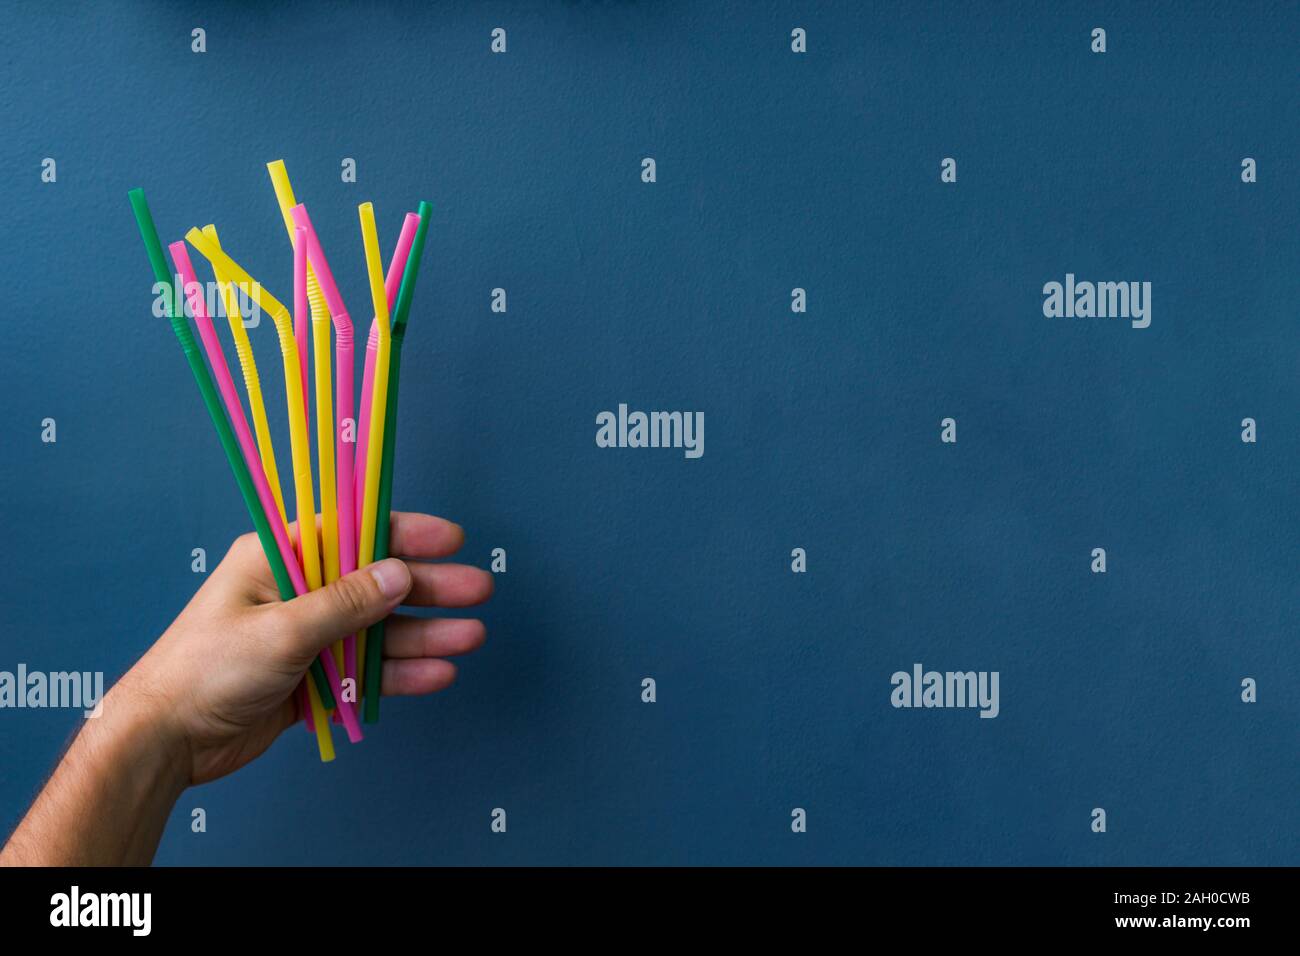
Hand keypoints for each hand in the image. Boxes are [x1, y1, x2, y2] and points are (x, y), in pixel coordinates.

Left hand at [126, 510, 492, 783]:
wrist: (166, 740)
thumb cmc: (204, 670)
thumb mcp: (282, 629)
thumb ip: (346, 603)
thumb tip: (399, 574)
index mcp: (279, 558)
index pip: (353, 532)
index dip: (405, 532)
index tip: (451, 538)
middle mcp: (297, 591)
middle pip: (377, 582)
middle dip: (429, 587)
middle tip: (478, 590)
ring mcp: (307, 636)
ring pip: (379, 629)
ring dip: (425, 633)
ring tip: (471, 636)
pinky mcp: (312, 678)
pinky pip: (366, 670)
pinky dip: (400, 673)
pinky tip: (437, 672)